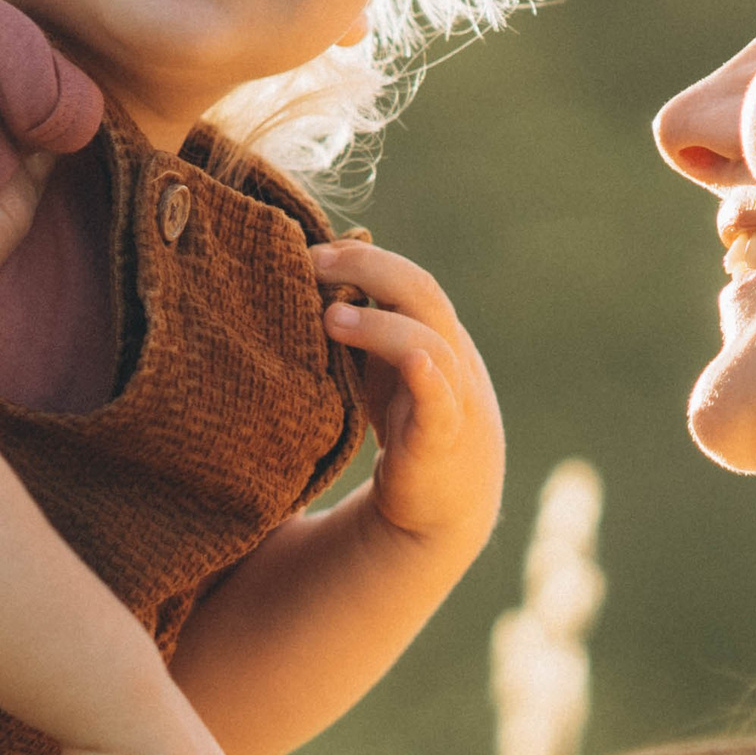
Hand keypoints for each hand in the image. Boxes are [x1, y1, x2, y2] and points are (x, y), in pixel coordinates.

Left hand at [313, 241, 504, 550]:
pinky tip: (411, 361)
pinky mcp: (442, 438)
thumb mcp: (379, 368)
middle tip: (315, 262)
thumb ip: (354, 330)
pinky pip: (441, 402)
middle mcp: (448, 353)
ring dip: (381, 325)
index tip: (312, 252)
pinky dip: (428, 378)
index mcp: (432, 331)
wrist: (446, 502)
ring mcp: (453, 395)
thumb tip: (302, 284)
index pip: (405, 277)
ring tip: (330, 318)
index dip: (363, 257)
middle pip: (422, 292)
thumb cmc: (405, 424)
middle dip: (369, 268)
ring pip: (431, 344)